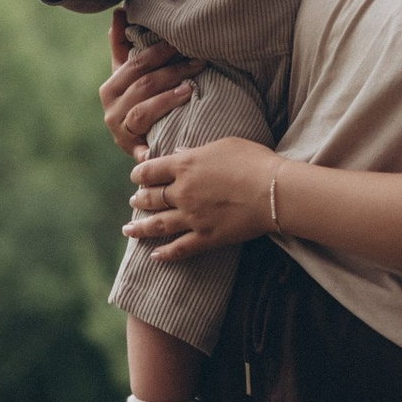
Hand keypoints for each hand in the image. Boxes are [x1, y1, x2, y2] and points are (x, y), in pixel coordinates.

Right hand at [100, 21, 194, 151]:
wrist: (140, 144)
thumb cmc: (139, 102)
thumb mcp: (130, 75)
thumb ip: (123, 45)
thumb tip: (119, 11)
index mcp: (110, 87)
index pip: (135, 64)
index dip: (159, 51)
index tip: (182, 42)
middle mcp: (111, 110)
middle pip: (143, 85)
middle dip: (173, 71)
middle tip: (199, 61)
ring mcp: (121, 133)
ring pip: (143, 111)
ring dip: (168, 98)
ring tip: (191, 89)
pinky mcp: (134, 153)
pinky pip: (145, 149)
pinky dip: (154, 149)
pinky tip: (171, 142)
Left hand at [126, 135, 276, 264]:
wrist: (273, 191)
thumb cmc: (253, 161)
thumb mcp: (223, 145)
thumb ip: (196, 151)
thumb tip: (178, 153)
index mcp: (184, 166)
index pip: (149, 171)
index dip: (139, 174)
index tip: (136, 177)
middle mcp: (182, 192)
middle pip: (150, 198)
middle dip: (139, 199)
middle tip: (134, 201)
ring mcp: (192, 217)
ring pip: (158, 224)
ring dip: (140, 228)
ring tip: (128, 230)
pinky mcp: (206, 237)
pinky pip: (180, 248)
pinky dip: (165, 254)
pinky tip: (154, 256)